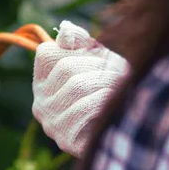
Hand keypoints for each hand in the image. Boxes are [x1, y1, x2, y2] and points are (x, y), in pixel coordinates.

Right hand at [32, 20, 129, 157]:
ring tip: (120, 88)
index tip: (99, 57)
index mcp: (43, 83)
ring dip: (107, 83)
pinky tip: (114, 106)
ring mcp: (50, 123)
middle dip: (98, 66)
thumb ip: (80, 45)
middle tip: (120, 72)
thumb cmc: (112, 92)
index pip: (47, 53)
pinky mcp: (65, 140)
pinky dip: (105, 103)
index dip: (78, 49)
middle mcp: (40, 104)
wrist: (128, 133)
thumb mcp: (98, 61)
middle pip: (65, 68)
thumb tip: (65, 29)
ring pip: (77, 86)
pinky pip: (84, 109)